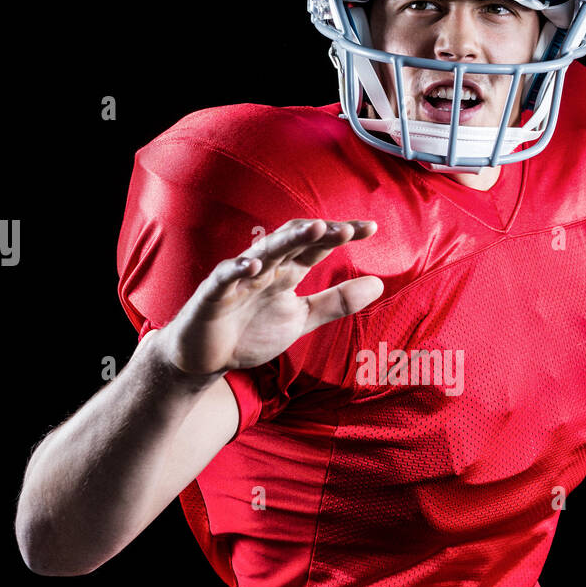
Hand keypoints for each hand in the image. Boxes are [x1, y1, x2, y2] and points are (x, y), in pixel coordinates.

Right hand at [153, 218, 382, 376]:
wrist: (206, 358)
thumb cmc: (251, 332)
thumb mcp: (302, 319)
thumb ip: (336, 302)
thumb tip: (379, 284)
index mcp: (287, 272)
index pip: (318, 246)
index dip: (342, 235)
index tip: (371, 228)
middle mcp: (265, 268)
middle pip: (294, 241)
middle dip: (320, 233)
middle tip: (347, 229)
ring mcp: (238, 278)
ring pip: (265, 251)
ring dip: (288, 239)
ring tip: (314, 229)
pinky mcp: (213, 294)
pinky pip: (225, 278)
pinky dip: (238, 269)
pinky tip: (254, 264)